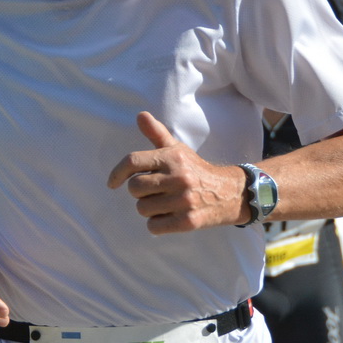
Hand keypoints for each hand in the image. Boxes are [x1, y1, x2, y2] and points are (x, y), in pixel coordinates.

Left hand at [107, 112, 245, 232]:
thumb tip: (140, 115)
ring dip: (149, 209)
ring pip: (142, 209)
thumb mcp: (178, 150)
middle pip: (134, 188)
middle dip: (140, 192)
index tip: (113, 183)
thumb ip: (157, 133)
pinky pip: (153, 227)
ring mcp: (184, 200)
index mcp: (172, 157)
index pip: (132, 162)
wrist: (229, 193)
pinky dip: (156, 224)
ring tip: (164, 203)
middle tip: (155, 191)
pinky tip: (168, 216)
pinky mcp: (188, 221)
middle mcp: (178, 177)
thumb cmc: (195, 170)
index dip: (117, 173)